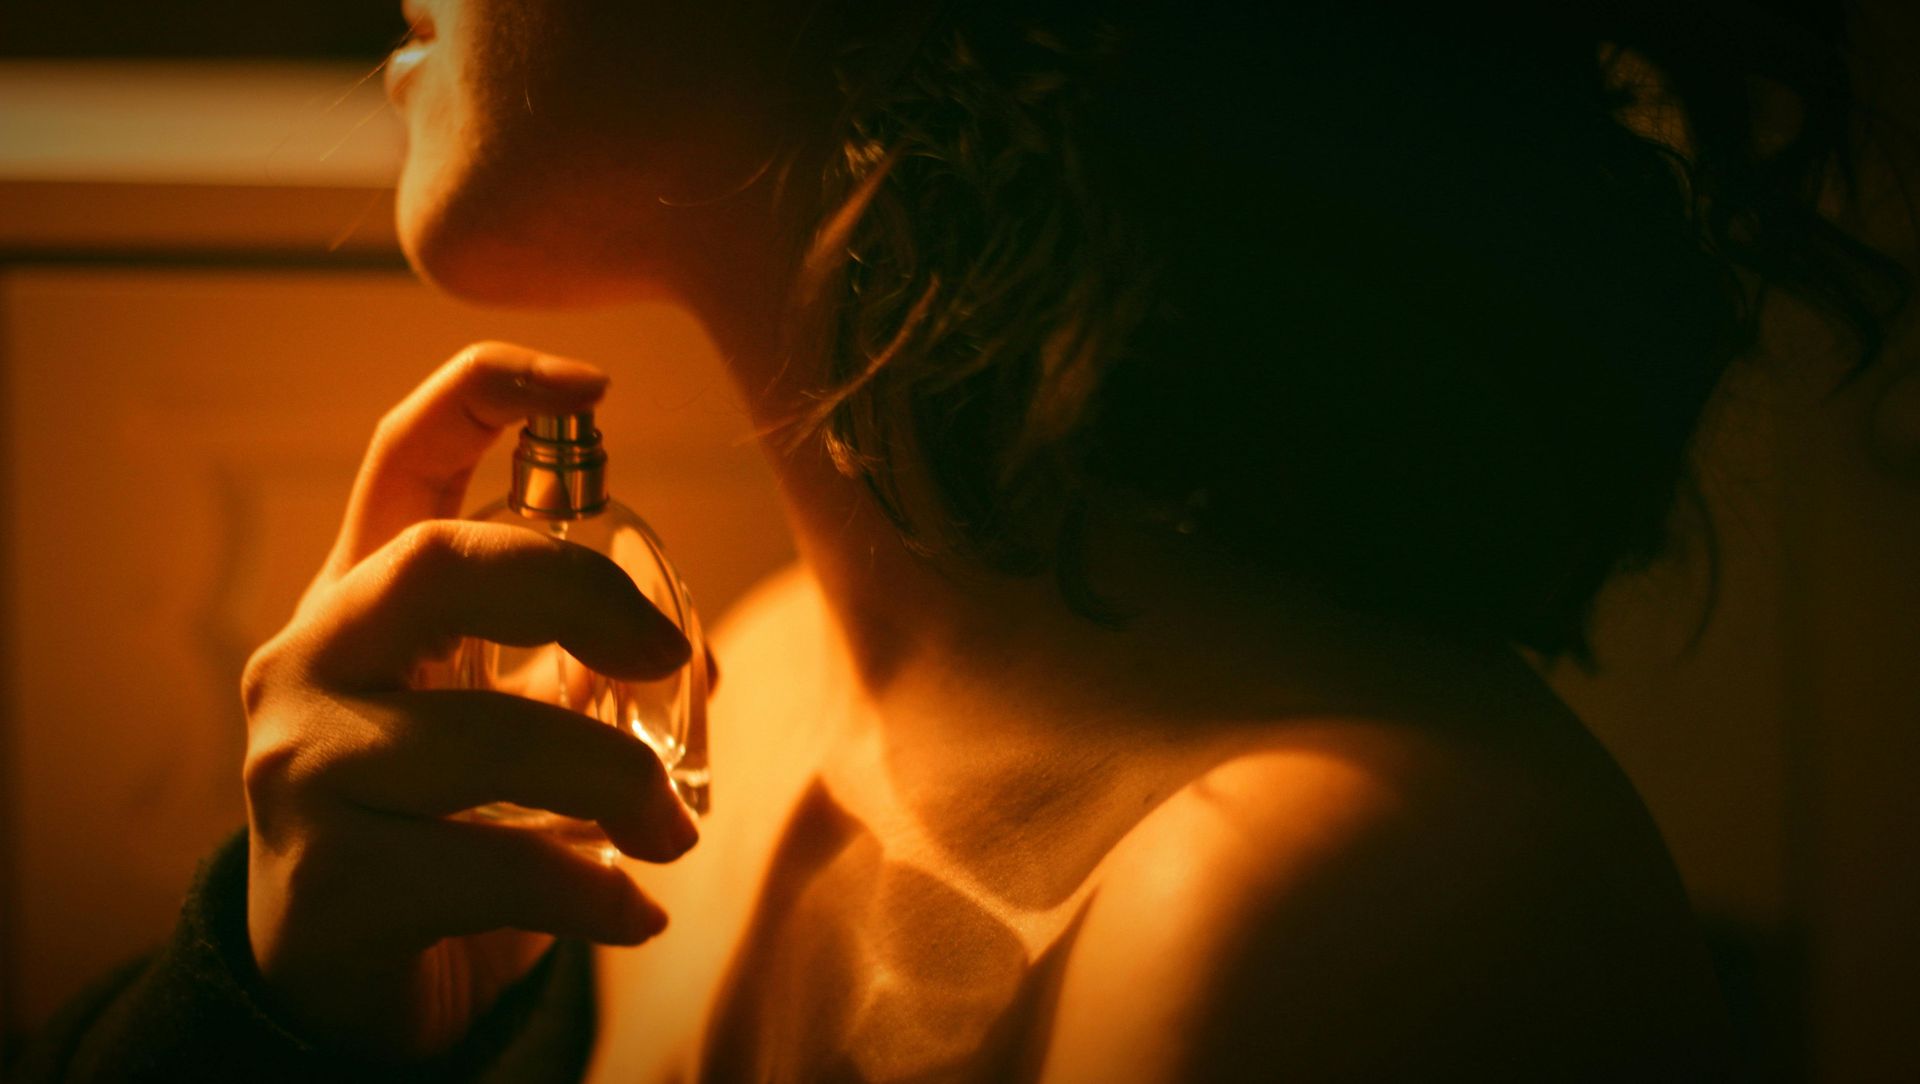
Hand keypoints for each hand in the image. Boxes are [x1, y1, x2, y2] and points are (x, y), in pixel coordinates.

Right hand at [239, 343, 698, 1056]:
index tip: (599, 383)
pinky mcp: (324, 885)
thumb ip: (573, 668)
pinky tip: (634, 913)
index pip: (403, 457)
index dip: (489, 393)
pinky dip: (589, 890)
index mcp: (361, 599)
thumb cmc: (441, 829)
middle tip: (663, 659)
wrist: (342, 992)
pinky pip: (490, 869)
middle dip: (575, 592)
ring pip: (481, 736)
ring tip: (675, 832)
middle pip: (436, 560)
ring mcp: (302, 769)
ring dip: (614, 782)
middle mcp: (312, 660)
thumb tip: (694, 656)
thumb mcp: (503, 725)